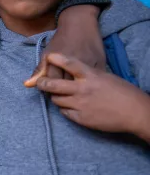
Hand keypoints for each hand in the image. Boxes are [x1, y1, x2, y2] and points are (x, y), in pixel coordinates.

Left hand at [25, 5, 104, 86]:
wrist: (80, 24)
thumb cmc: (61, 40)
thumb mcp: (47, 53)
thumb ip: (39, 70)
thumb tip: (28, 85)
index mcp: (59, 61)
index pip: (52, 83)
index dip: (49, 88)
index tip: (48, 90)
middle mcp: (74, 63)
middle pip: (67, 86)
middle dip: (62, 92)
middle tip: (61, 92)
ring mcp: (89, 64)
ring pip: (82, 85)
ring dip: (76, 92)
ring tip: (71, 92)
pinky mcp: (101, 65)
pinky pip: (95, 82)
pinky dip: (89, 86)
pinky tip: (85, 89)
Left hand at [35, 53, 149, 141]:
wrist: (135, 113)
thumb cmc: (123, 92)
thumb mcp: (105, 77)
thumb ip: (88, 75)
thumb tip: (72, 73)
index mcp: (91, 76)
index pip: (70, 64)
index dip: (57, 59)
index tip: (49, 56)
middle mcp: (83, 89)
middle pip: (54, 85)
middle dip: (43, 83)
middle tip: (40, 82)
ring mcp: (81, 104)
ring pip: (56, 99)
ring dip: (54, 96)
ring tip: (56, 95)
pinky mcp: (81, 118)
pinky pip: (64, 112)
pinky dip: (64, 108)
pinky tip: (69, 105)